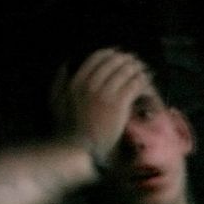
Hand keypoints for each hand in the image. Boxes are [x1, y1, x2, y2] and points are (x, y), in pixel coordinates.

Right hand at [50, 48, 151, 165]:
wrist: (81, 149)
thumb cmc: (68, 130)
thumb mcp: (56, 103)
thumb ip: (59, 83)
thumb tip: (65, 65)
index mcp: (77, 81)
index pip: (98, 57)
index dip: (112, 54)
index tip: (120, 55)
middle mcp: (90, 84)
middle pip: (115, 62)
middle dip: (128, 60)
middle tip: (137, 63)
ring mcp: (105, 94)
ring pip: (127, 71)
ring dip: (138, 69)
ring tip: (145, 71)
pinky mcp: (119, 105)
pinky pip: (135, 85)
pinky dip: (142, 82)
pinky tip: (147, 84)